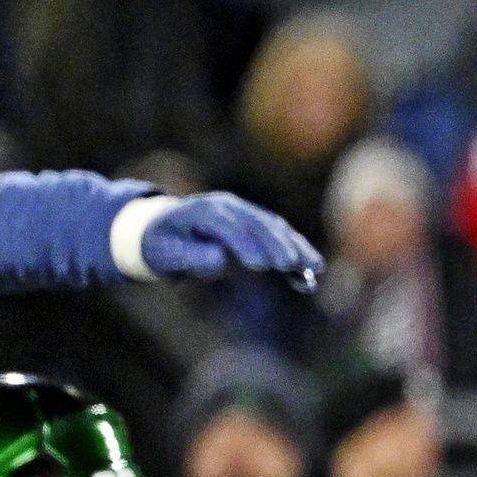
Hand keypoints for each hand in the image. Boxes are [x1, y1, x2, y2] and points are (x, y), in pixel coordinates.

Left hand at [141, 194, 321, 291]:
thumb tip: (221, 260)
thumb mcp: (166, 255)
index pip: (228, 226)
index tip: (261, 266)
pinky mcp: (255, 224)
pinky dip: (296, 250)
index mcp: (203, 211)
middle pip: (258, 223)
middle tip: (292, 265)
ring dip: (295, 245)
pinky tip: (311, 270)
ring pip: (274, 226)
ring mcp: (244, 212)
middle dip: (277, 243)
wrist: (163, 228)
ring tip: (314, 266)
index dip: (245, 244)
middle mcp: (228, 206)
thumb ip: (191, 257)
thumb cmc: (161, 246)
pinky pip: (279, 235)